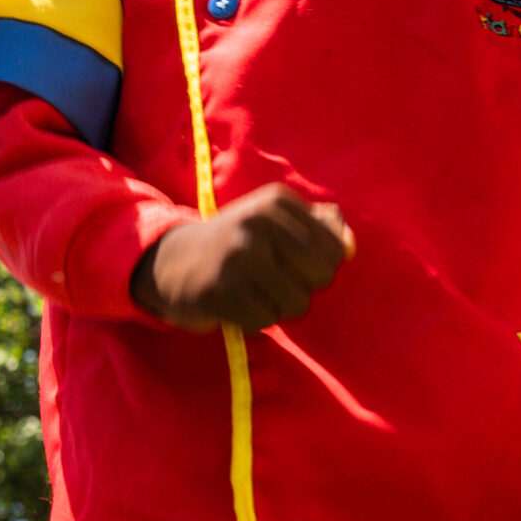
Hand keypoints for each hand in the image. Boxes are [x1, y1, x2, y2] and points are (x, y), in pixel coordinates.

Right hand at [131, 183, 353, 330]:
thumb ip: (321, 228)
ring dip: (276, 307)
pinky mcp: (220, 289)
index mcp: (278, 201)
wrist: (171, 262)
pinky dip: (252, 320)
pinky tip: (233, 304)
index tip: (286, 261)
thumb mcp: (275, 222)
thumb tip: (350, 247)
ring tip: (250, 292)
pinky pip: (265, 319)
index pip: (335, 250)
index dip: (316, 267)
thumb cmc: (236, 245)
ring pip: (296, 302)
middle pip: (321, 277)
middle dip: (300, 288)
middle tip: (269, 281)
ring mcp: (238, 254)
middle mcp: (259, 221)